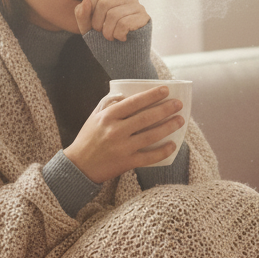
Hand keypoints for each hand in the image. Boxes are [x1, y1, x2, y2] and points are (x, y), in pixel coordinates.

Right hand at [64, 86, 183, 183]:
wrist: (78, 167)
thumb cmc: (88, 138)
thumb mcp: (94, 117)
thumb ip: (108, 104)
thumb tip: (125, 94)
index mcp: (108, 117)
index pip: (134, 102)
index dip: (152, 95)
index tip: (166, 90)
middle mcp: (115, 131)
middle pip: (146, 118)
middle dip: (165, 109)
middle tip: (178, 104)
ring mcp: (122, 148)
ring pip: (151, 136)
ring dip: (168, 127)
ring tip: (180, 120)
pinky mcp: (126, 163)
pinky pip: (149, 157)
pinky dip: (163, 151)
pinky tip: (173, 145)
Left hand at [75, 0, 150, 40]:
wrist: (124, 60)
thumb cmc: (106, 41)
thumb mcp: (88, 28)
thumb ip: (82, 15)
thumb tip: (85, 1)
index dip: (91, 10)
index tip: (95, 24)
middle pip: (105, 2)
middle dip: (98, 22)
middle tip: (103, 34)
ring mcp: (138, 6)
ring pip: (114, 14)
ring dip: (108, 32)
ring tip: (113, 37)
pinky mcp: (144, 17)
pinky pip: (124, 24)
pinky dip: (119, 35)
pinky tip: (123, 38)